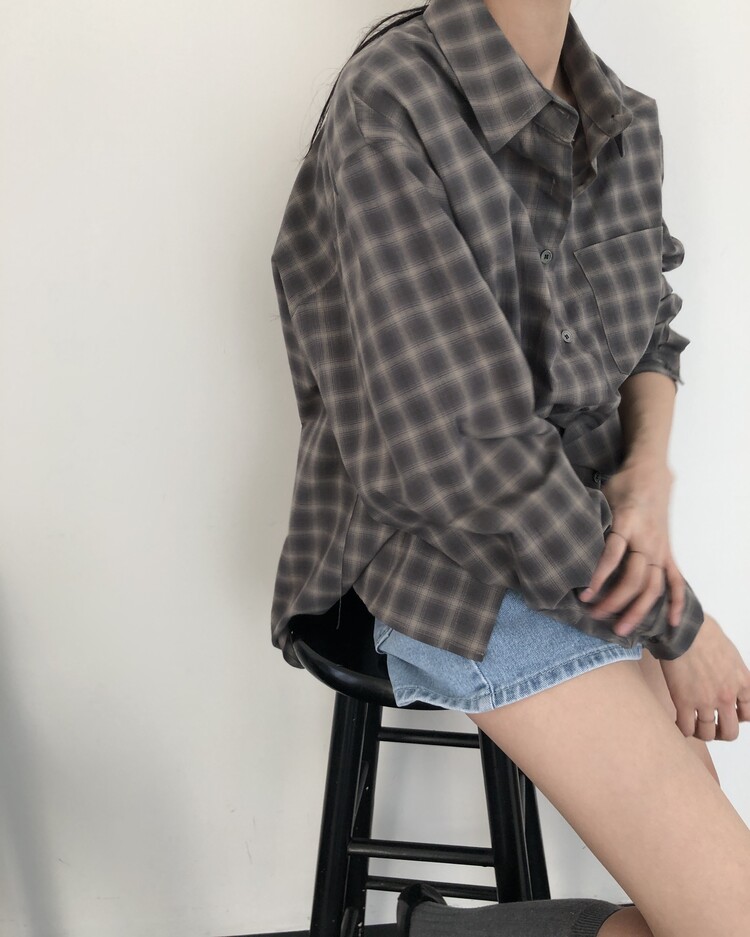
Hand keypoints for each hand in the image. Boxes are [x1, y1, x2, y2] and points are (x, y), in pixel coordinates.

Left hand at [579, 458, 684, 635]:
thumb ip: (591, 521)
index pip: (613, 555)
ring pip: (654, 586)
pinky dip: (676, 602)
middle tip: (594, 615)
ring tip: (621, 629)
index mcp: (628, 522)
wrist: (651, 472)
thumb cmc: (620, 485)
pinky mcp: (668, 553)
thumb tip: (564, 543)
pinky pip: (676, 580)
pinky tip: (669, 623)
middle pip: (635, 577)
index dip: (598, 576)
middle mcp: (647, 539)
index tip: (583, 595)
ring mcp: (661, 548)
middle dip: (615, 600)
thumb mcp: (602, 498)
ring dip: (638, 610)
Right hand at [659, 613, 749, 740]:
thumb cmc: (705, 633)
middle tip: (712, 726)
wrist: (685, 631)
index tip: (729, 714)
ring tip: (693, 726)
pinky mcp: (684, 701)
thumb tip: (726, 678)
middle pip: (730, 732)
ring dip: (701, 732)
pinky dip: (683, 729)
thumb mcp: (732, 654)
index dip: (738, 718)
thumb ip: (734, 673)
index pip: (748, 715)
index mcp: (742, 684)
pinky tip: (679, 722)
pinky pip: (686, 727)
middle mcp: (727, 697)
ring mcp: (706, 701)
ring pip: (707, 733)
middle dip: (721, 732)